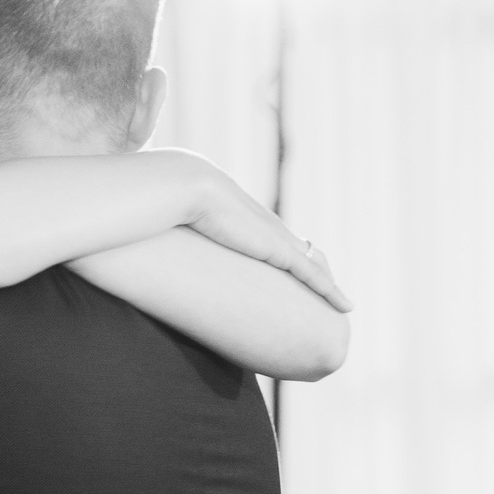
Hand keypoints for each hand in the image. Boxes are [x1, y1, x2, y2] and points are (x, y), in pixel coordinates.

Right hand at [171, 152, 351, 312]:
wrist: (183, 187)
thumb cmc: (165, 201)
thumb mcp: (169, 217)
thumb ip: (166, 224)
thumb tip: (147, 234)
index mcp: (242, 215)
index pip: (272, 236)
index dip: (284, 251)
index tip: (289, 264)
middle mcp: (265, 225)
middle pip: (300, 249)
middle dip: (315, 268)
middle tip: (326, 288)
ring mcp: (274, 237)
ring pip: (314, 264)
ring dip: (328, 284)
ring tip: (342, 302)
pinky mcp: (277, 251)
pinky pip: (313, 275)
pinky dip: (331, 291)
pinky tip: (346, 306)